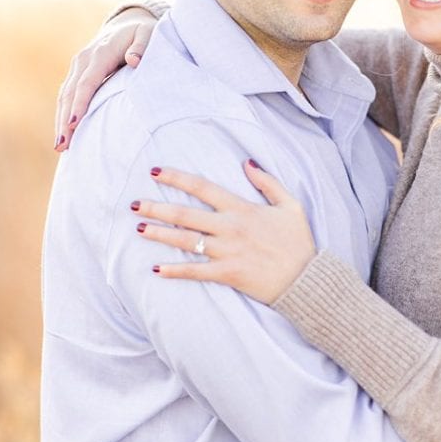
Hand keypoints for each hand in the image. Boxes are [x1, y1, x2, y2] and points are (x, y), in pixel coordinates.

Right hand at [55, 7, 158, 151]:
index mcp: (100, 54)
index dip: (80, 103)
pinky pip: (67, 94)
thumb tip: (134, 60)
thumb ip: (142, 47)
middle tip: (63, 145)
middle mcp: (83, 60)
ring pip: (64, 96)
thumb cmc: (142, 33)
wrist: (127, 24)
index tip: (74, 124)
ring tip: (60, 146)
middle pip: (70, 93)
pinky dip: (63, 113)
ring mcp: (77, 66)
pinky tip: (64, 132)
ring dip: (60, 121)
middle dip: (64, 120)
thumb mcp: (148, 35)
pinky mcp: (76, 72)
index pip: (87, 82)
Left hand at [135, 161, 315, 303]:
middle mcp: (231, 228)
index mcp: (243, 209)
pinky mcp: (227, 273)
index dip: (177, 178)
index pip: (203, 188)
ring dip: (160, 234)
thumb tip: (247, 163)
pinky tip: (157, 268)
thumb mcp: (291, 205)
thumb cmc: (299, 241)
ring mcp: (227, 252)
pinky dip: (175, 270)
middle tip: (134, 205)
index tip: (155, 173)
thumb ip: (268, 182)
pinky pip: (195, 271)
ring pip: (186, 241)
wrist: (307, 278)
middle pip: (186, 214)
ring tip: (139, 229)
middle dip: (157, 208)